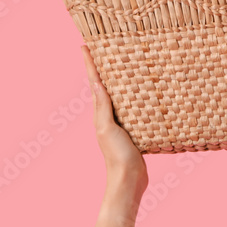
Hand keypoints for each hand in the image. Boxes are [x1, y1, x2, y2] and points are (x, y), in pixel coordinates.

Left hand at [82, 46, 147, 195]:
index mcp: (101, 113)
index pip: (94, 83)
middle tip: (104, 48)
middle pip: (104, 86)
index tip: (84, 46)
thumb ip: (103, 107)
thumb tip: (97, 83)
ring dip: (118, 80)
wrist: (129, 180)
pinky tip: (142, 93)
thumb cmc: (117, 156)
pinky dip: (134, 96)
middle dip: (102, 68)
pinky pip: (132, 107)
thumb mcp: (107, 129)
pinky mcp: (134, 130)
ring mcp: (120, 123)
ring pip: (118, 95)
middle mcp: (108, 116)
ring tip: (123, 64)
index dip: (89, 64)